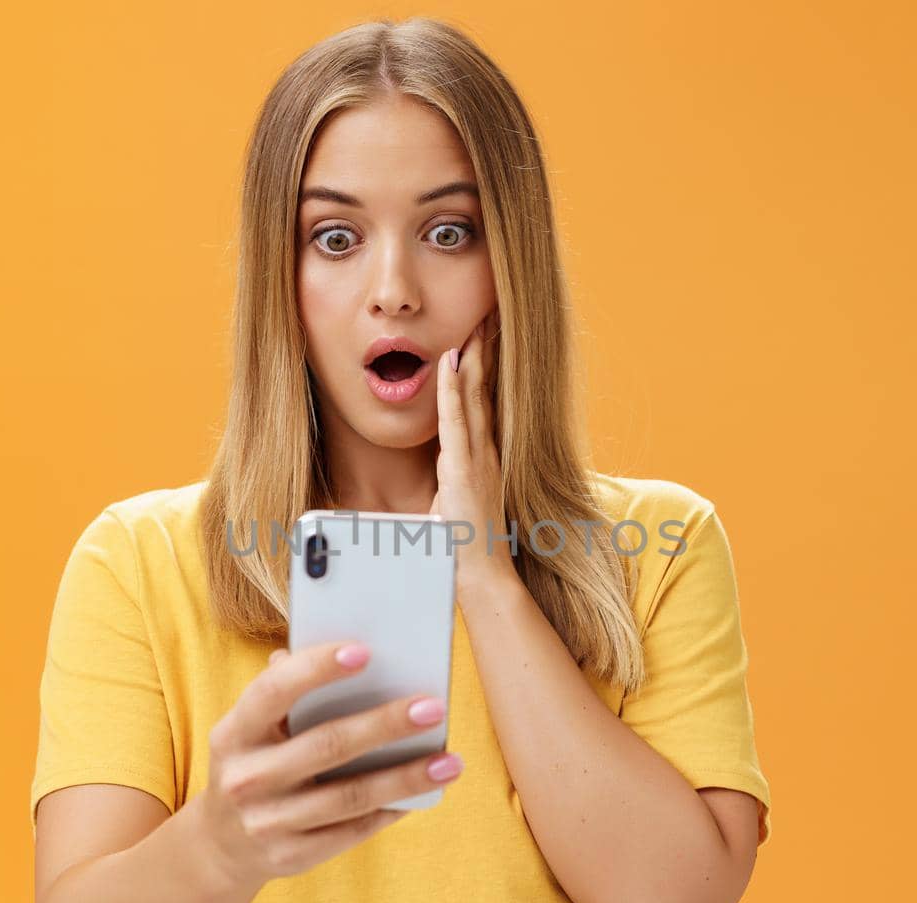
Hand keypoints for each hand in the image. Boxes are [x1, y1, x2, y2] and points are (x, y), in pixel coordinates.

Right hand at [196, 642, 464, 889]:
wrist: (221, 846)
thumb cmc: (254, 763)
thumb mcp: (252, 728)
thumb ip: (286, 690)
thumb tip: (343, 651)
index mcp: (234, 733)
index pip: (274, 692)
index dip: (317, 669)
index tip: (365, 652)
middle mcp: (246, 779)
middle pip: (326, 746)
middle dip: (384, 725)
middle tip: (433, 708)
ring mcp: (267, 823)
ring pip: (349, 797)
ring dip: (404, 778)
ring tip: (450, 762)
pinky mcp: (291, 857)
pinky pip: (352, 831)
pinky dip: (391, 810)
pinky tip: (424, 795)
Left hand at [430, 310, 518, 598]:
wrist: (484, 576)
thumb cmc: (465, 547)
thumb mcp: (452, 509)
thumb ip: (445, 491)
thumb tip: (428, 490)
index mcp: (483, 458)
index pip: (482, 402)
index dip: (483, 367)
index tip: (483, 336)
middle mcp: (486, 451)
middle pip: (483, 389)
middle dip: (485, 349)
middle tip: (488, 312)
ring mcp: (477, 457)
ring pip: (474, 395)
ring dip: (473, 356)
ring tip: (476, 321)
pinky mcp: (464, 467)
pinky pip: (455, 418)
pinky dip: (451, 387)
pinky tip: (449, 360)